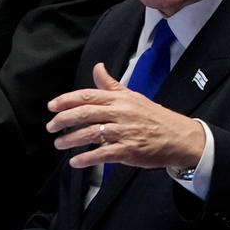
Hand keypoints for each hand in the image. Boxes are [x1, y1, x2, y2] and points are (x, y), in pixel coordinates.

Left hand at [47, 63, 205, 169]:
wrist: (179, 136)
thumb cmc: (154, 117)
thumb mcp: (133, 96)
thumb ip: (111, 85)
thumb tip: (97, 67)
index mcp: (120, 99)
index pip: (88, 95)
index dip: (67, 100)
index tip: (52, 107)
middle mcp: (121, 113)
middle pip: (86, 113)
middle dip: (64, 120)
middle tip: (51, 127)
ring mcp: (125, 132)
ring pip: (91, 134)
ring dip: (71, 140)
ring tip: (59, 144)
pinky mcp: (129, 150)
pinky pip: (103, 154)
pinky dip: (87, 158)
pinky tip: (76, 162)